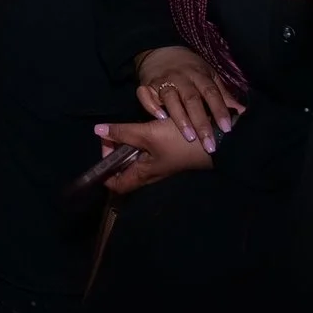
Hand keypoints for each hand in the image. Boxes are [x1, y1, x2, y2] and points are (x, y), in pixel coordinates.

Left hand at [93, 113, 215, 196]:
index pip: (116, 184)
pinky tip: (142, 128)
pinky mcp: (168, 154)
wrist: (214, 141)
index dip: (104, 171)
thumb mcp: (148, 134)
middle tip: (111, 134)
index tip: (102, 150)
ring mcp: (160, 164)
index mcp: (143, 174)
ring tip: (124, 129)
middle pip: (124, 170)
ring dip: (127, 146)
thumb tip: (97, 131)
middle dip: (114, 154)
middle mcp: (151, 173)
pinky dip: (139, 142)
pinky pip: (147, 152)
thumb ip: (122, 133)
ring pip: (136, 159)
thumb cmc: (179, 141)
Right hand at [133, 45, 244, 148]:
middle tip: (209, 144)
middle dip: (201, 123)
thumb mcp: (209, 76)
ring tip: (189, 137)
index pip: (211, 93)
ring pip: (171, 98)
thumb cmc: (190, 68)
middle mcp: (182, 78)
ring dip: (180, 118)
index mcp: (199, 75)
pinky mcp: (147, 84)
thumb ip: (223, 95)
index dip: (219, 110)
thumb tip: (242, 112)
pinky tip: (160, 117)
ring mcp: (163, 80)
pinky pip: (146, 95)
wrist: (160, 50)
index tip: (226, 129)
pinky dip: (151, 105)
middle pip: (192, 100)